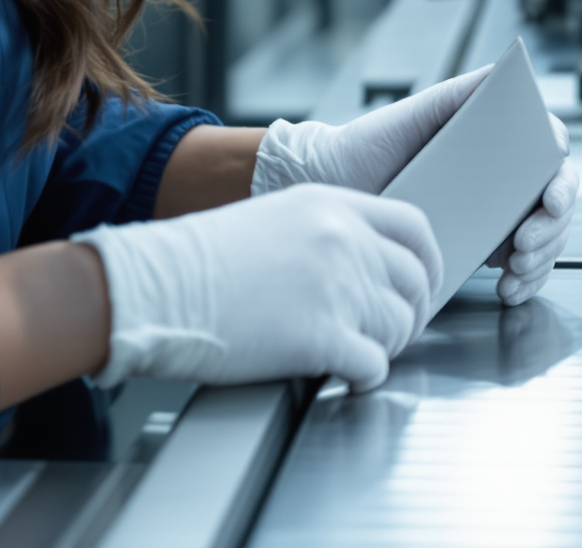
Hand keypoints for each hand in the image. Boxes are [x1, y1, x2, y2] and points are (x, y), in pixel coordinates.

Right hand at [76, 184, 443, 392]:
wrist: (155, 287)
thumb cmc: (197, 261)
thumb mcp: (272, 219)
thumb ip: (323, 232)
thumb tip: (358, 266)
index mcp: (332, 204)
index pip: (414, 229)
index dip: (426, 264)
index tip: (420, 286)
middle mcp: (343, 240)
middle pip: (414, 282)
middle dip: (408, 313)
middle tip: (389, 332)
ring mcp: (337, 287)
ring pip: (399, 327)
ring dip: (385, 347)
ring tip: (356, 355)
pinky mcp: (323, 336)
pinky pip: (375, 365)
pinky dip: (366, 377)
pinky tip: (344, 377)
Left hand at [255, 70, 580, 306]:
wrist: (333, 186)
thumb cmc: (372, 144)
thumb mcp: (416, 113)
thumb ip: (459, 94)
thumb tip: (503, 73)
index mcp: (498, 138)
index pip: (550, 153)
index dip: (562, 179)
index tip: (550, 200)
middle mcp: (506, 173)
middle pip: (556, 200)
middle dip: (552, 228)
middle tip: (525, 245)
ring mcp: (497, 211)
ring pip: (546, 237)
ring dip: (543, 258)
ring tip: (517, 270)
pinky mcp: (482, 246)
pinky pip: (521, 268)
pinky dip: (524, 282)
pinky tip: (508, 289)